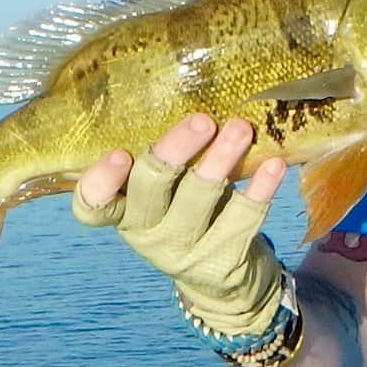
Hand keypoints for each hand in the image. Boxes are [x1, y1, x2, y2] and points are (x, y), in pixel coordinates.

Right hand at [73, 114, 288, 335]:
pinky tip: (274, 163)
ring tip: (241, 127)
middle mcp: (145, 232)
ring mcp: (183, 250)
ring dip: (221, 159)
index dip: (100, 181)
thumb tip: (188, 88)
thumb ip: (163, 158)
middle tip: (202, 120)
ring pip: (200, 199)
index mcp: (123, 210)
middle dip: (175, 150)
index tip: (118, 153)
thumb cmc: (185, 212)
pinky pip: (242, 217)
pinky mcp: (222, 260)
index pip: (92, 205)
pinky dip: (259, 188)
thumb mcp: (163, 192)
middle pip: (151, 188)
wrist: (220, 279)